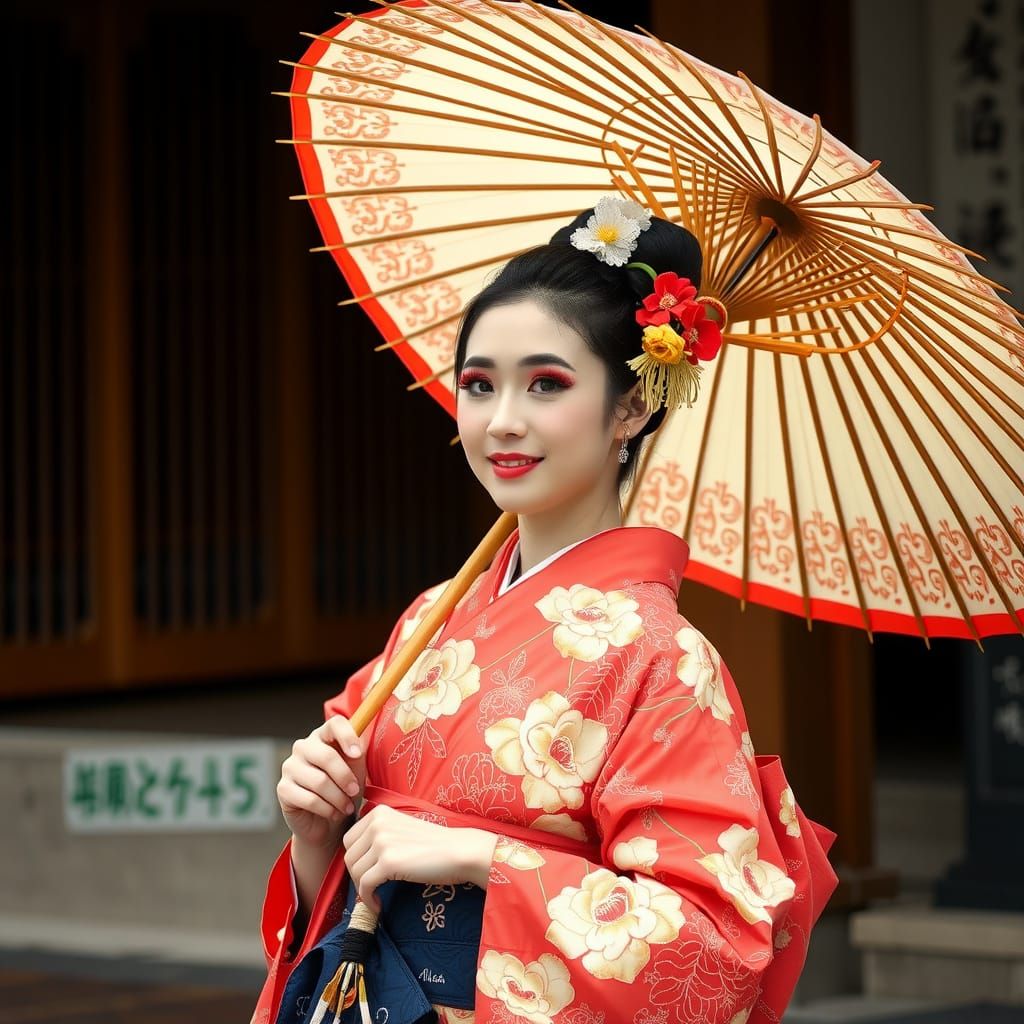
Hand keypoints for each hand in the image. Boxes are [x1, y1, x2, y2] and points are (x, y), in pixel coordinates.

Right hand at [277, 715, 367, 848]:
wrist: (327, 821)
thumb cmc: (343, 788)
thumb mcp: (356, 767)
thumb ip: (358, 751)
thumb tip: (362, 742)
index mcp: (323, 736)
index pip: (335, 724)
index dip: (347, 736)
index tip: (358, 754)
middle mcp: (303, 747)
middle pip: (327, 756)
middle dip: (345, 777)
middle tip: (355, 791)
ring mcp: (290, 767)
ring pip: (320, 781)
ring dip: (338, 798)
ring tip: (346, 807)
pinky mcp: (283, 789)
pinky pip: (310, 800)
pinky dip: (327, 810)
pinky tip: (333, 813)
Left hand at [342, 805, 497, 911]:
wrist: (459, 851)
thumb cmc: (433, 844)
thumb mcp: (400, 829)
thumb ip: (379, 835)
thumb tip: (356, 859)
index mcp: (379, 812)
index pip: (349, 839)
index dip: (356, 860)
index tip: (368, 872)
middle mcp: (377, 822)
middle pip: (348, 856)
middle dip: (357, 875)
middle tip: (372, 886)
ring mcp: (382, 841)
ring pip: (354, 872)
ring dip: (362, 889)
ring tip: (376, 895)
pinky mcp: (388, 862)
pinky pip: (364, 886)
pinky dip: (368, 900)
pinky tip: (378, 904)